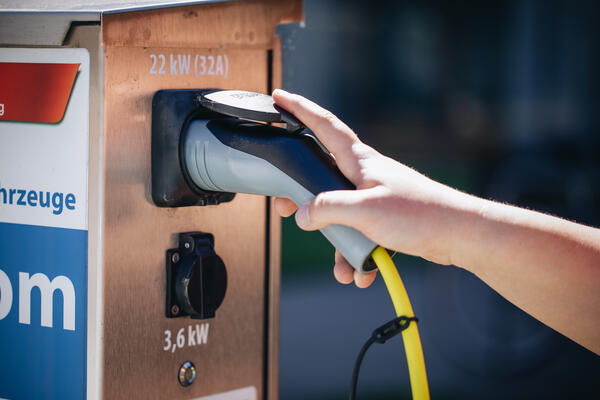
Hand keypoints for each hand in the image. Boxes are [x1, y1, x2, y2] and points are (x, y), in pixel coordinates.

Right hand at [272, 89, 472, 287]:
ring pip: (341, 215)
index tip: (278, 96)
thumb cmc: (418, 214)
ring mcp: (375, 196)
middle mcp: (364, 174)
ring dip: (338, 244)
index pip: (323, 125)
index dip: (298, 109)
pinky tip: (363, 273)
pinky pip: (361, 234)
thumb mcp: (365, 210)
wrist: (460, 234)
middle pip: (321, 177)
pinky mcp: (386, 218)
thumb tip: (303, 215)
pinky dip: (359, 254)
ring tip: (342, 269)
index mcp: (359, 161)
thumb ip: (328, 209)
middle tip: (284, 207)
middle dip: (302, 196)